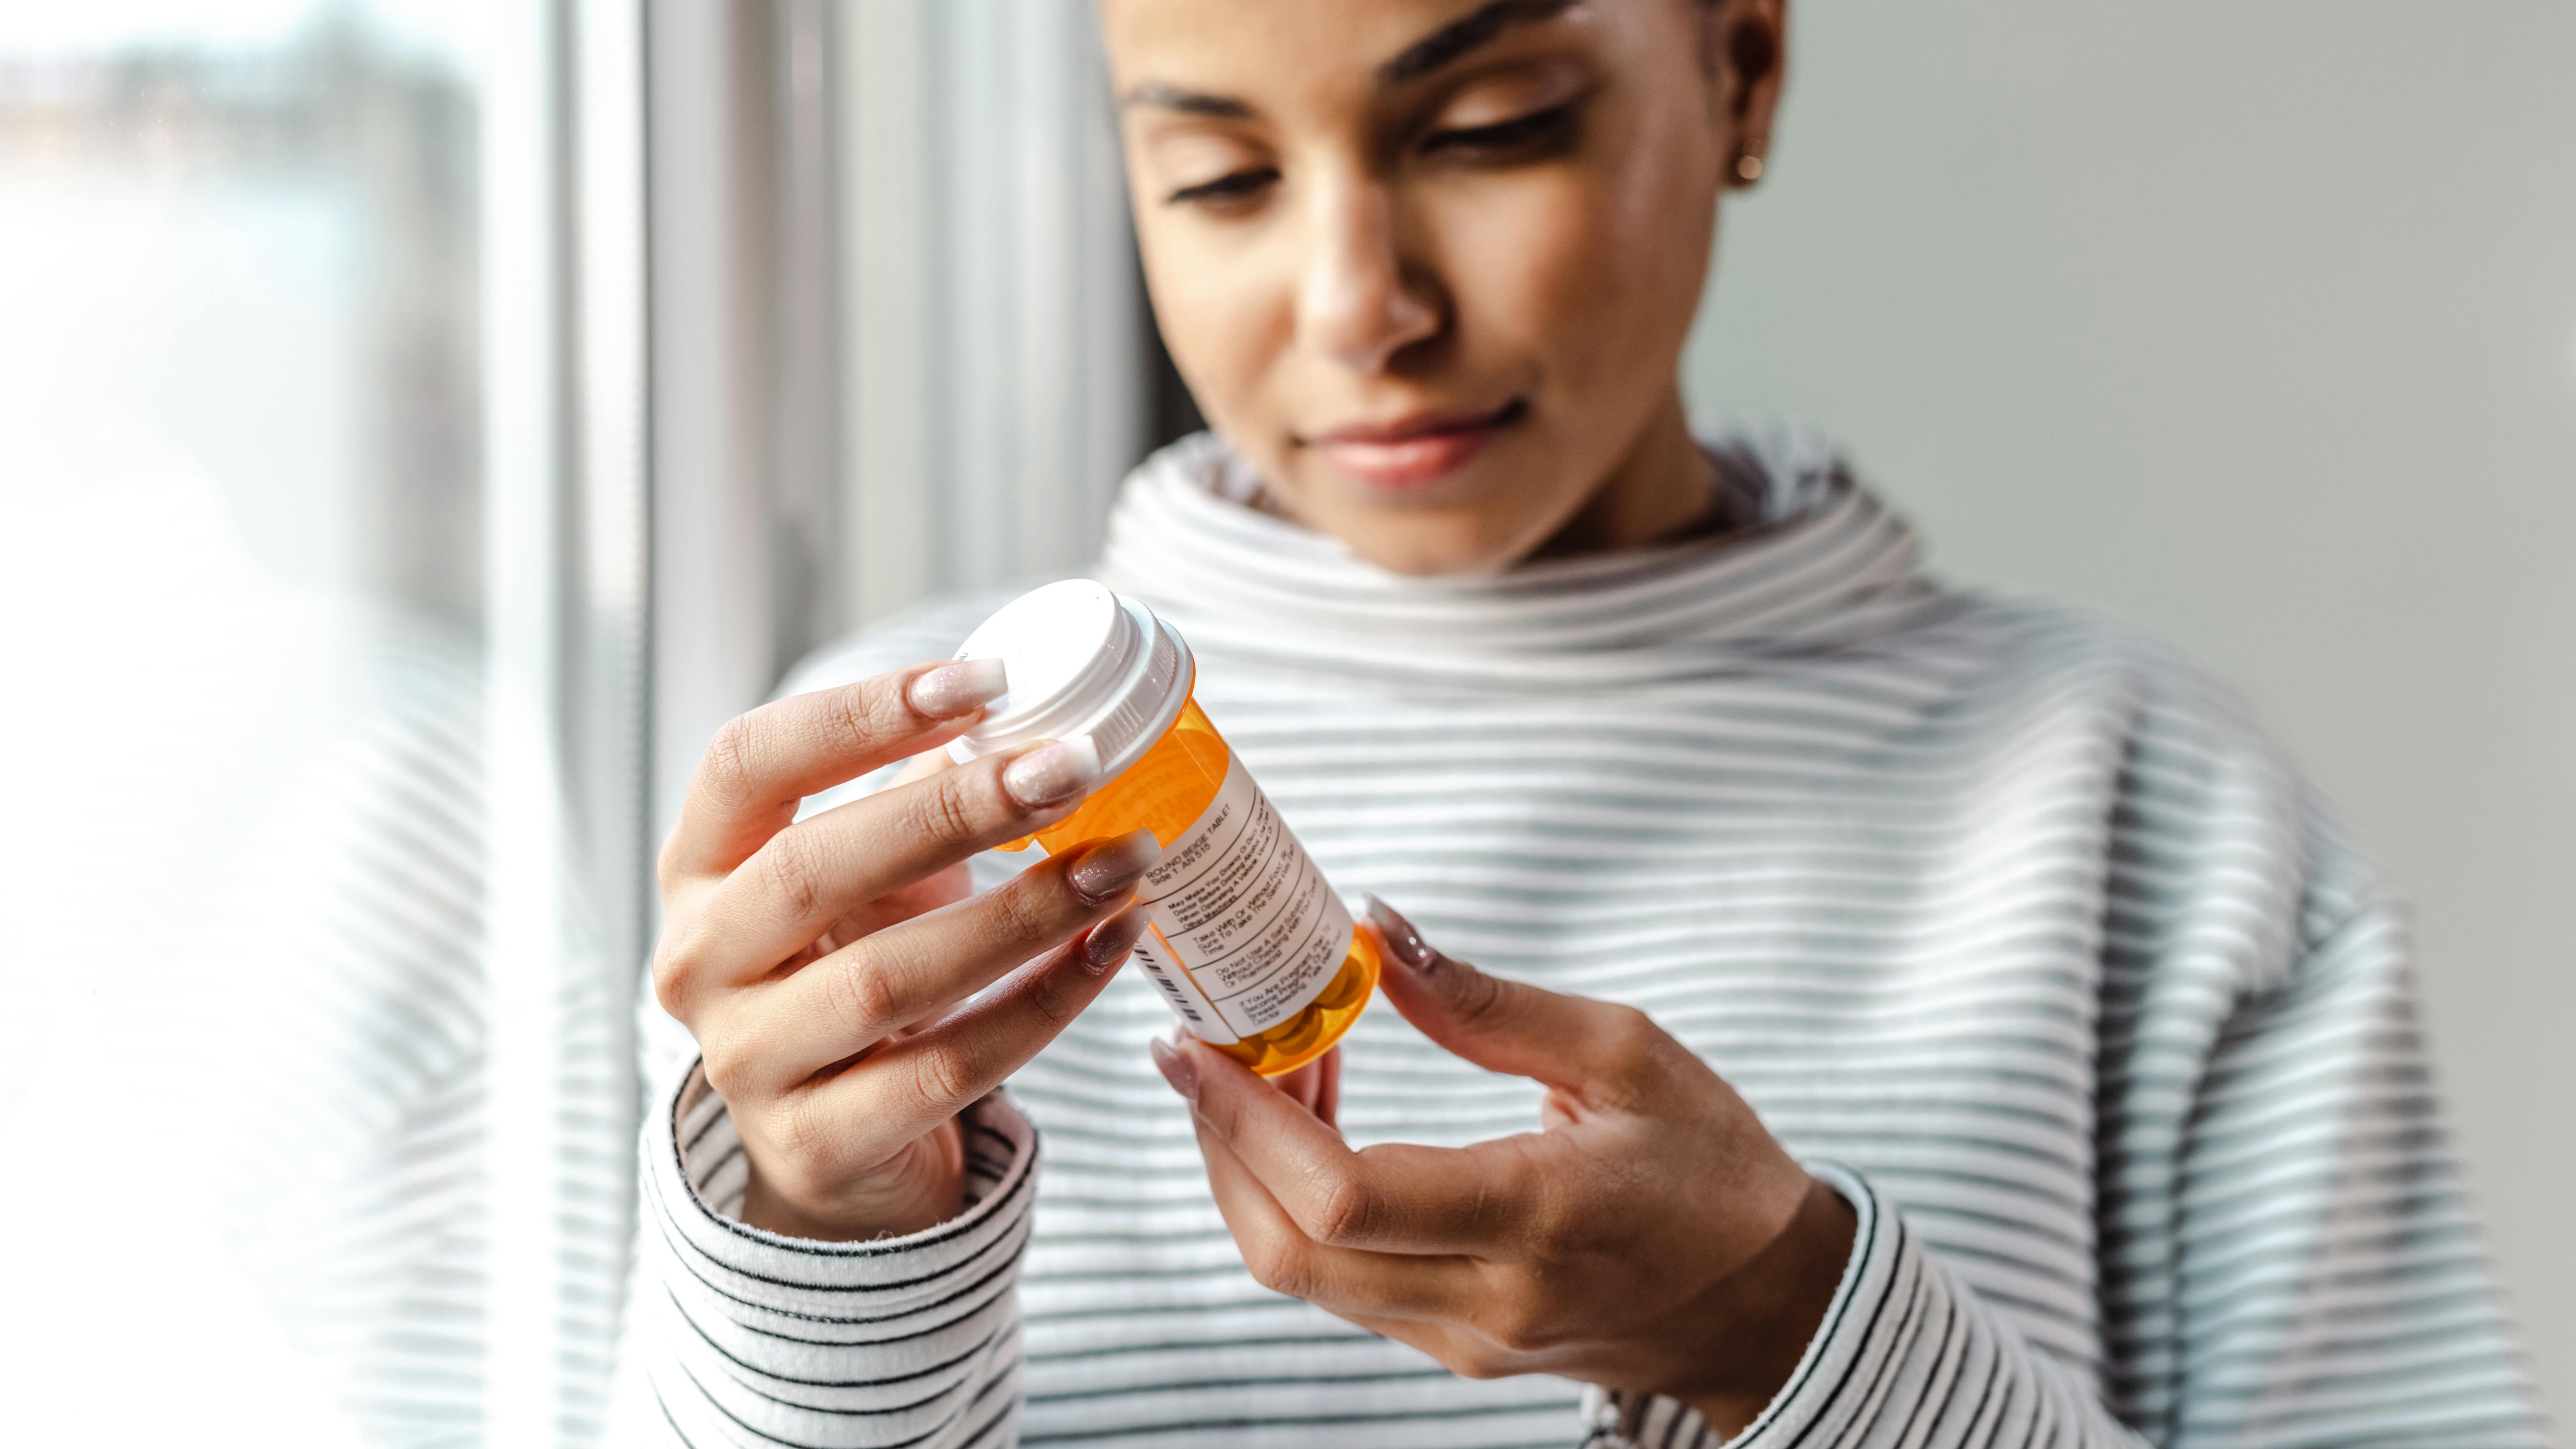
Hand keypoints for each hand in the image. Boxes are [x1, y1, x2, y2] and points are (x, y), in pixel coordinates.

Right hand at [653, 660, 1158, 1240]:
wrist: (833, 1143)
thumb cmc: (853, 969)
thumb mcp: (865, 878)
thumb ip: (918, 794)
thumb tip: (1027, 705)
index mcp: (699, 869)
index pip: (747, 762)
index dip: (859, 715)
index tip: (983, 681)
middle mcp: (698, 962)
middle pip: (815, 867)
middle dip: (955, 811)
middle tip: (1075, 767)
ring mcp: (747, 1062)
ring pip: (887, 978)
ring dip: (1023, 913)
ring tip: (1124, 861)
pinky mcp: (816, 1144)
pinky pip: (948, 1067)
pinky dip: (1045, 1002)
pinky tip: (1113, 946)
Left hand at [1149, 898, 1854, 1437]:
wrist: (1768, 1301)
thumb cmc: (1712, 1163)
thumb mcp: (1625, 1052)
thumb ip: (1486, 1002)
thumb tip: (1371, 927)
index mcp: (1537, 1217)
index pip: (1343, 1195)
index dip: (1245, 1122)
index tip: (1194, 1047)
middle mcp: (1488, 1299)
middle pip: (1290, 1249)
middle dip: (1221, 1145)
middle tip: (1210, 1048)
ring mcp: (1466, 1340)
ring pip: (1302, 1272)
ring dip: (1254, 1170)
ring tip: (1274, 1068)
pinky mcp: (1457, 1348)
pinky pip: (1341, 1282)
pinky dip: (1300, 1201)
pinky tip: (1318, 1124)